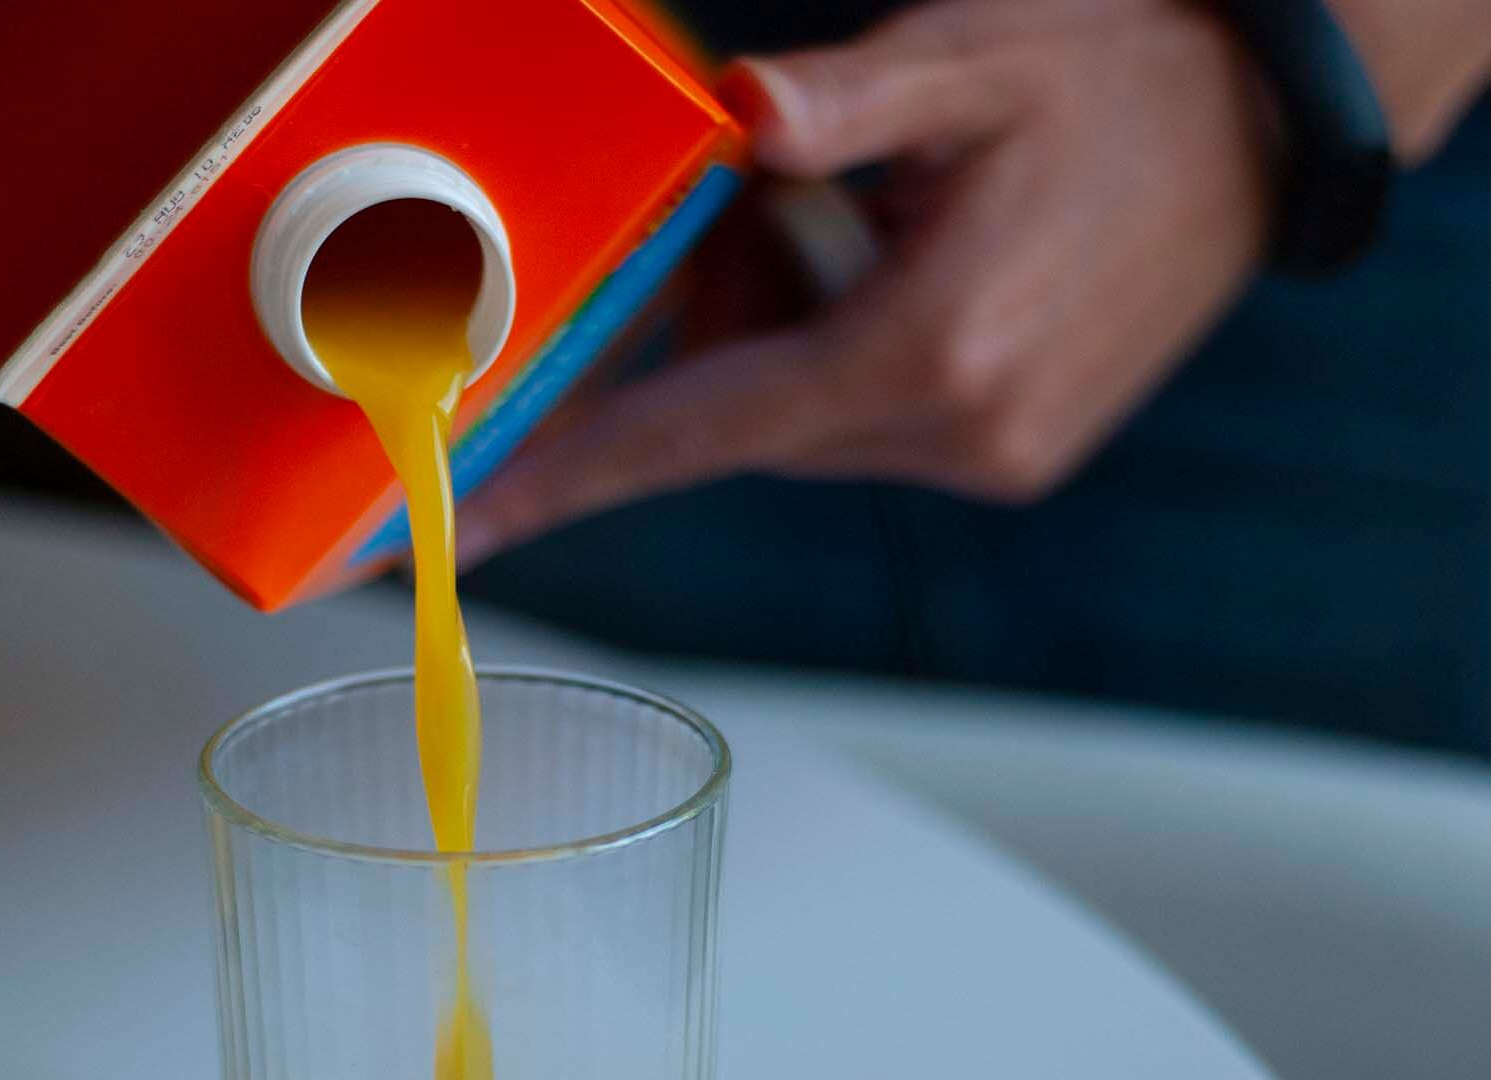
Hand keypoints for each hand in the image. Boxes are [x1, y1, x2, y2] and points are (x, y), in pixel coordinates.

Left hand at [457, 0, 1277, 563]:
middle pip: (737, 414)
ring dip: (782, 328)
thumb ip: (841, 101)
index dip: (561, 478)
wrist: (1262, 127)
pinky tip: (897, 259)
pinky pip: (856, 422)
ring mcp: (991, 456)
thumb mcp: (967, 56)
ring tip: (865, 218)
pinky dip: (834, 354)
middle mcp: (958, 431)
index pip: (692, 434)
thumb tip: (738, 110)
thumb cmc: (1113, 73)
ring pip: (792, 421)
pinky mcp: (1011, 454)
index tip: (460, 532)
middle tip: (768, 199)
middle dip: (714, 318)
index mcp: (929, 348)